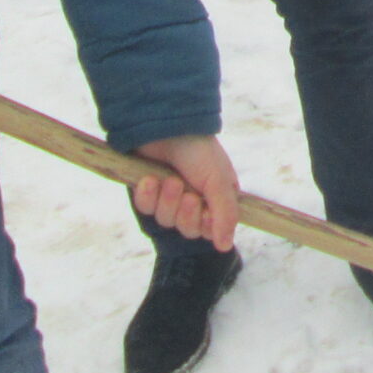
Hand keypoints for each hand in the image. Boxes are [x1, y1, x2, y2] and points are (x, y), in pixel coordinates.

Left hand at [133, 133, 239, 249]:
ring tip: (169, 180)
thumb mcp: (219, 182)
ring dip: (168, 201)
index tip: (206, 213)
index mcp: (215, 197)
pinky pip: (146, 208)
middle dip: (186, 213)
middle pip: (187, 229)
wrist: (168, 125)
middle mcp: (193, 199)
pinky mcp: (148, 191)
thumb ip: (225, 216)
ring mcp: (169, 196)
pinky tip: (150, 180)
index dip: (205, 225)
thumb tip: (225, 246)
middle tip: (188, 195)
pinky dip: (148, 195)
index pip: (210, 229)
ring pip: (166, 220)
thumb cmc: (200, 151)